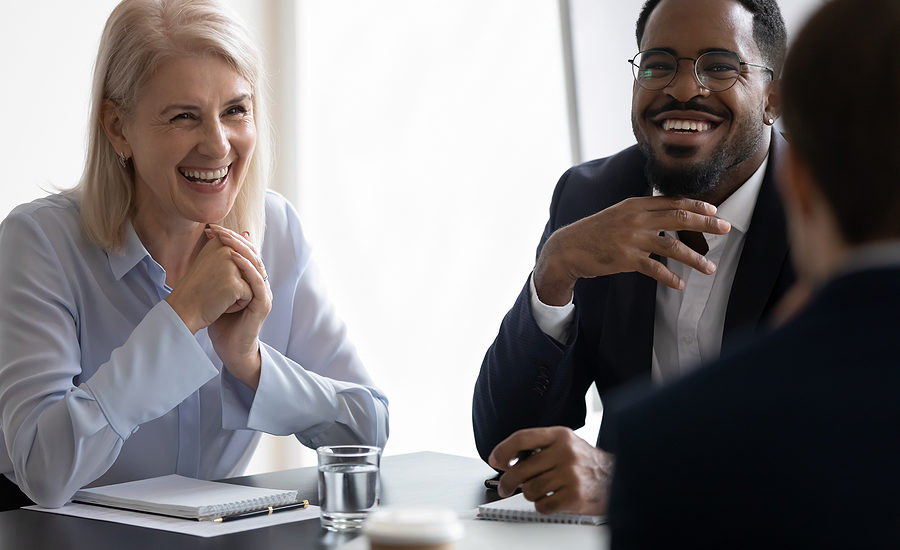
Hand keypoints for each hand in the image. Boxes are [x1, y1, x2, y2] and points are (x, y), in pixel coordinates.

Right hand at [166, 231, 252, 333]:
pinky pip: (250, 295)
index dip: (234, 274)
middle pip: (250, 270)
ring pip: (251, 282)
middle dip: (238, 283)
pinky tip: (220, 304)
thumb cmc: (198, 287)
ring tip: (217, 294)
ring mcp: (231, 266)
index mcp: (220, 242)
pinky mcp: (235, 283)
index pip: (244, 257)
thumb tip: (247, 233)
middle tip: (214, 288)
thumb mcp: (212, 261)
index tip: (212, 279)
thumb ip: (230, 248)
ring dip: (238, 293)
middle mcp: (226, 249)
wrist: (183, 309)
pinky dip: (237, 304)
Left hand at [205, 225, 272, 390]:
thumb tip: (204, 255)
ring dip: (241, 249)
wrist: (230, 349)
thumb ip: (217, 275)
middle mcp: (260, 285)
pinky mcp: (263, 305)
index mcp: (251, 280)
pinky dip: (247, 269)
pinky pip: (257, 282)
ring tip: (225, 239)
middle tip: (217, 229)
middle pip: (252, 255)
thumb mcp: (217, 293)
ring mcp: (264, 295)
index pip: (245, 253)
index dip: (231, 239)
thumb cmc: (222, 323)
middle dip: (234, 239)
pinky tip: (234, 258)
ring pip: (256, 265)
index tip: (211, 229)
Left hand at [488, 426, 614, 515]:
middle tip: (505, 487)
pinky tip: (551, 499)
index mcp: (560, 435)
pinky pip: (542, 505)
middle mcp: (565, 453)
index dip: (503, 450)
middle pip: (520, 469)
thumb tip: (506, 460)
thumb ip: (539, 447)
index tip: (496, 461)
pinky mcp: (574, 496)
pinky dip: (542, 505)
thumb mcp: (566, 443)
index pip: (522, 438)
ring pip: (530, 489)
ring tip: (540, 491)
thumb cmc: (586, 461)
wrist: (617, 477)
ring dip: (530, 494)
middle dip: (508, 482)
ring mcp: (570, 475)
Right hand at [533, 196, 730, 304]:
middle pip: (679, 218)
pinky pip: (655, 269)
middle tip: (726, 228)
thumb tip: (668, 215)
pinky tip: (681, 284)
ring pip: (672, 246)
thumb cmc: (596, 232)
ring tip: (709, 267)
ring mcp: (631, 239)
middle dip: (706, 223)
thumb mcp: (619, 214)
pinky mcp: (626, 259)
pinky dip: (670, 277)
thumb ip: (642, 213)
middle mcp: (637, 219)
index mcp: (636, 205)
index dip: (696, 205)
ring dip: (694, 258)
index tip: (714, 209)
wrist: (569, 247)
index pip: (673, 202)